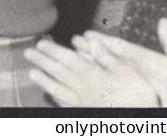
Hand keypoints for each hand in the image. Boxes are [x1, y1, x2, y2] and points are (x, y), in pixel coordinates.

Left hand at [25, 36, 159, 108]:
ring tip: (31, 73)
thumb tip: (93, 42)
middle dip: (42, 62)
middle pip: (59, 73)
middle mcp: (84, 89)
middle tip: (28, 53)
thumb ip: (110, 58)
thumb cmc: (139, 98)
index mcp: (93, 76)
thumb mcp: (130, 74)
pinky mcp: (84, 114)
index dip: (53, 51)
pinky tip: (50, 96)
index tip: (40, 43)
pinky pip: (66, 105)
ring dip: (44, 80)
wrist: (136, 125)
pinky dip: (56, 99)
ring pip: (58, 90)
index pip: (68, 60)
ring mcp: (83, 104)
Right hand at [75, 21, 166, 107]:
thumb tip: (163, 21)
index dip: (103, 40)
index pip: (121, 48)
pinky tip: (86, 79)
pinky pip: (113, 90)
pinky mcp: (134, 97)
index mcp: (149, 62)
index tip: (86, 35)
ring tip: (74, 56)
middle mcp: (140, 73)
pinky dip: (100, 82)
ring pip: (109, 73)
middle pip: (111, 59)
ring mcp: (136, 86)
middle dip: (91, 50)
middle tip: (74, 41)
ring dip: (91, 64)